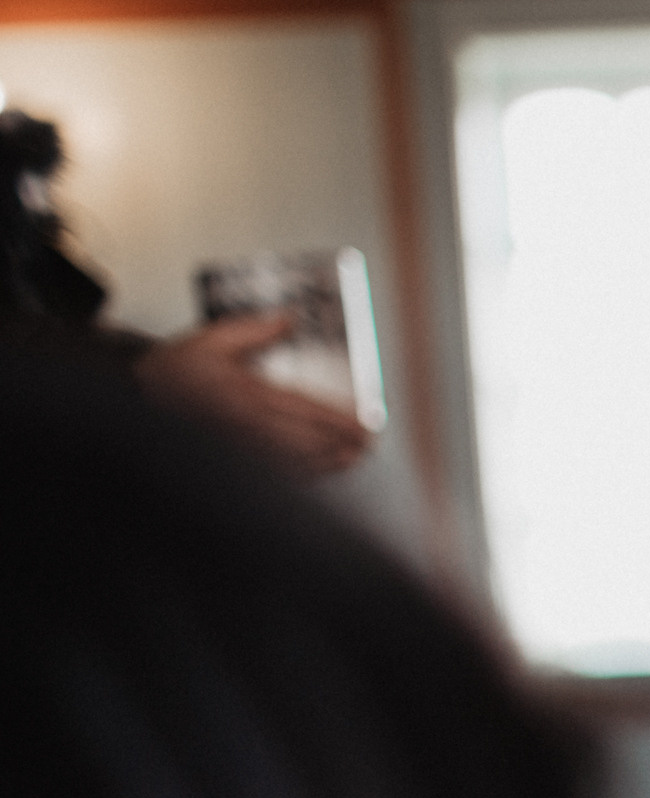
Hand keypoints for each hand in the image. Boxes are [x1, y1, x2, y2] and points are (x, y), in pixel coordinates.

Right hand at [135, 314, 371, 477]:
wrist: (133, 401)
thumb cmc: (171, 374)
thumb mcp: (210, 340)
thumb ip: (253, 330)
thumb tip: (288, 320)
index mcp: (250, 397)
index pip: (310, 411)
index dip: (343, 420)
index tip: (367, 423)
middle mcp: (252, 430)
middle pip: (312, 444)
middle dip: (344, 446)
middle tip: (367, 444)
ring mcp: (244, 452)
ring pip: (299, 465)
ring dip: (329, 465)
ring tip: (351, 460)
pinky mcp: (235, 464)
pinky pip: (276, 478)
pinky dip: (302, 477)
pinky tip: (315, 474)